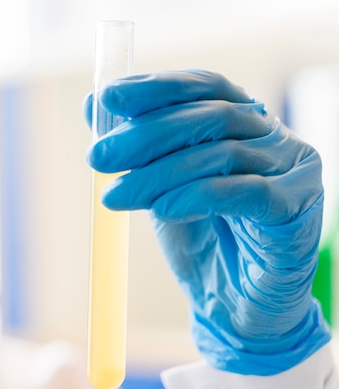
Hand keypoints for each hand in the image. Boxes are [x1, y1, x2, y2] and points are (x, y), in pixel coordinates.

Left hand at [84, 70, 330, 374]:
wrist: (236, 302)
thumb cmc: (202, 238)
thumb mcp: (159, 186)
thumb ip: (135, 148)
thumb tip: (93, 105)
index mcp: (239, 121)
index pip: (203, 86)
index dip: (156, 87)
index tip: (108, 98)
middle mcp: (269, 135)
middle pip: (209, 116)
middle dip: (145, 134)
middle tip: (98, 157)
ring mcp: (290, 168)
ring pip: (222, 154)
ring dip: (159, 174)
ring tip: (115, 196)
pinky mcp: (296, 207)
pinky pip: (247, 192)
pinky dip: (198, 196)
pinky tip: (162, 210)